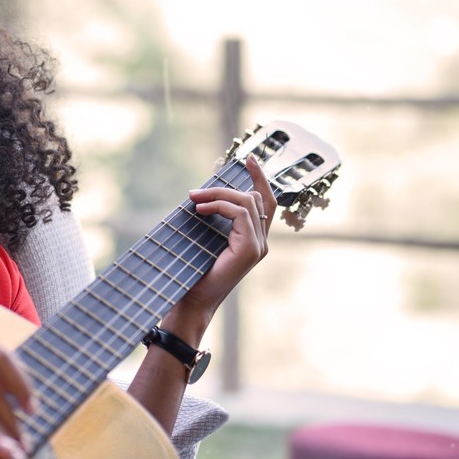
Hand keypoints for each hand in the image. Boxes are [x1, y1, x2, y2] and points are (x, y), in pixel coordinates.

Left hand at [173, 154, 276, 323]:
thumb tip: (201, 195)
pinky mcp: (250, 249)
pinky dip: (219, 206)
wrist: (192, 300)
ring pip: (248, 202)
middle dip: (225, 187)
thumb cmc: (194, 272)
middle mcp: (261, 242)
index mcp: (254, 239)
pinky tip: (199, 210)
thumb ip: (213, 219)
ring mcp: (258, 246)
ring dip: (218, 195)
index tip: (248, 159)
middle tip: (195, 192)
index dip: (260, 178)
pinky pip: (240, 214)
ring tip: (193, 200)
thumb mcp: (204, 238)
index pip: (265, 202)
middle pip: (256, 197)